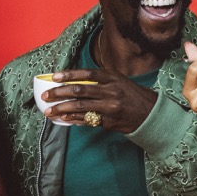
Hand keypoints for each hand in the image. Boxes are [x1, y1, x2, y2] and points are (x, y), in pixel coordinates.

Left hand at [39, 68, 157, 132]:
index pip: (88, 74)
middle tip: (45, 96)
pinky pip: (87, 120)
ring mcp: (110, 107)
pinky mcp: (109, 122)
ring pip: (81, 107)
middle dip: (59, 93)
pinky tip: (63, 119)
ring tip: (49, 111)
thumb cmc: (131, 95)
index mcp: (113, 78)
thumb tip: (74, 81)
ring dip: (62, 109)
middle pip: (80, 91)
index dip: (70, 74)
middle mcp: (111, 91)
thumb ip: (100, 80)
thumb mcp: (119, 81)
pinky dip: (73, 119)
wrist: (151, 114)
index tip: (54, 76)